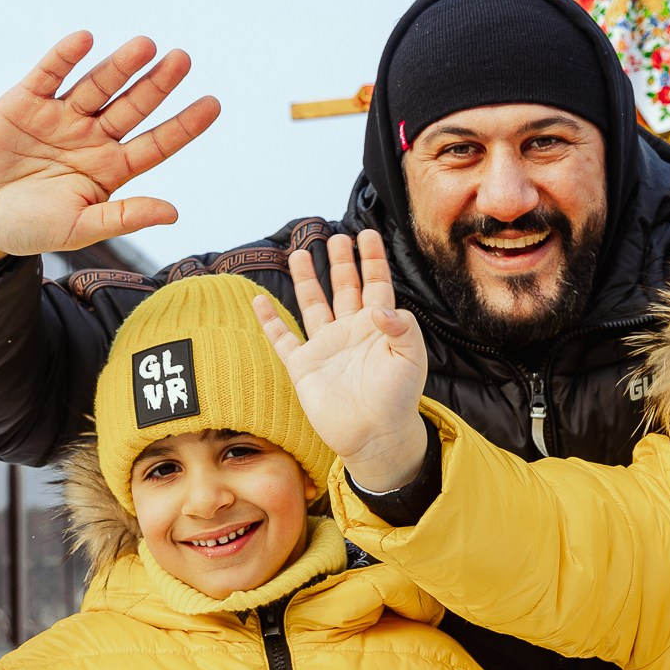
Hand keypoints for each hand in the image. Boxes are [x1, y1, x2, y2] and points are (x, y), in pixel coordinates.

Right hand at [0, 32, 220, 279]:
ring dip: (119, 66)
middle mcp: (92, 137)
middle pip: (132, 106)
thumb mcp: (78, 228)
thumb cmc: (27, 228)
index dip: (183, 125)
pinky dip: (65, 57)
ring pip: (97, 85)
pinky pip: (48, 74)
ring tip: (145, 45)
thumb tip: (174, 213)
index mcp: (111, 168)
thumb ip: (124, 217)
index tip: (213, 104)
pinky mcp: (25, 101)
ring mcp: (60, 116)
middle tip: (183, 59)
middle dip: (157, 84)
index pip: (156, 143)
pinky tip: (85, 40)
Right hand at [255, 230, 430, 490]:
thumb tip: (377, 307)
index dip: (372, 259)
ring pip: (314, 304)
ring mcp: (325, 347)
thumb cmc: (398, 399)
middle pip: (344, 288)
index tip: (367, 234)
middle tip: (335, 237)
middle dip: (341, 262)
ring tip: (301, 252)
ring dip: (308, 280)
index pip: (376, 284)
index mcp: (379, 327)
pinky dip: (269, 321)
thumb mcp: (411, 358)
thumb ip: (402, 326)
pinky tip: (258, 300)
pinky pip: (282, 339)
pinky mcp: (303, 366)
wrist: (375, 436)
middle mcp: (350, 332)